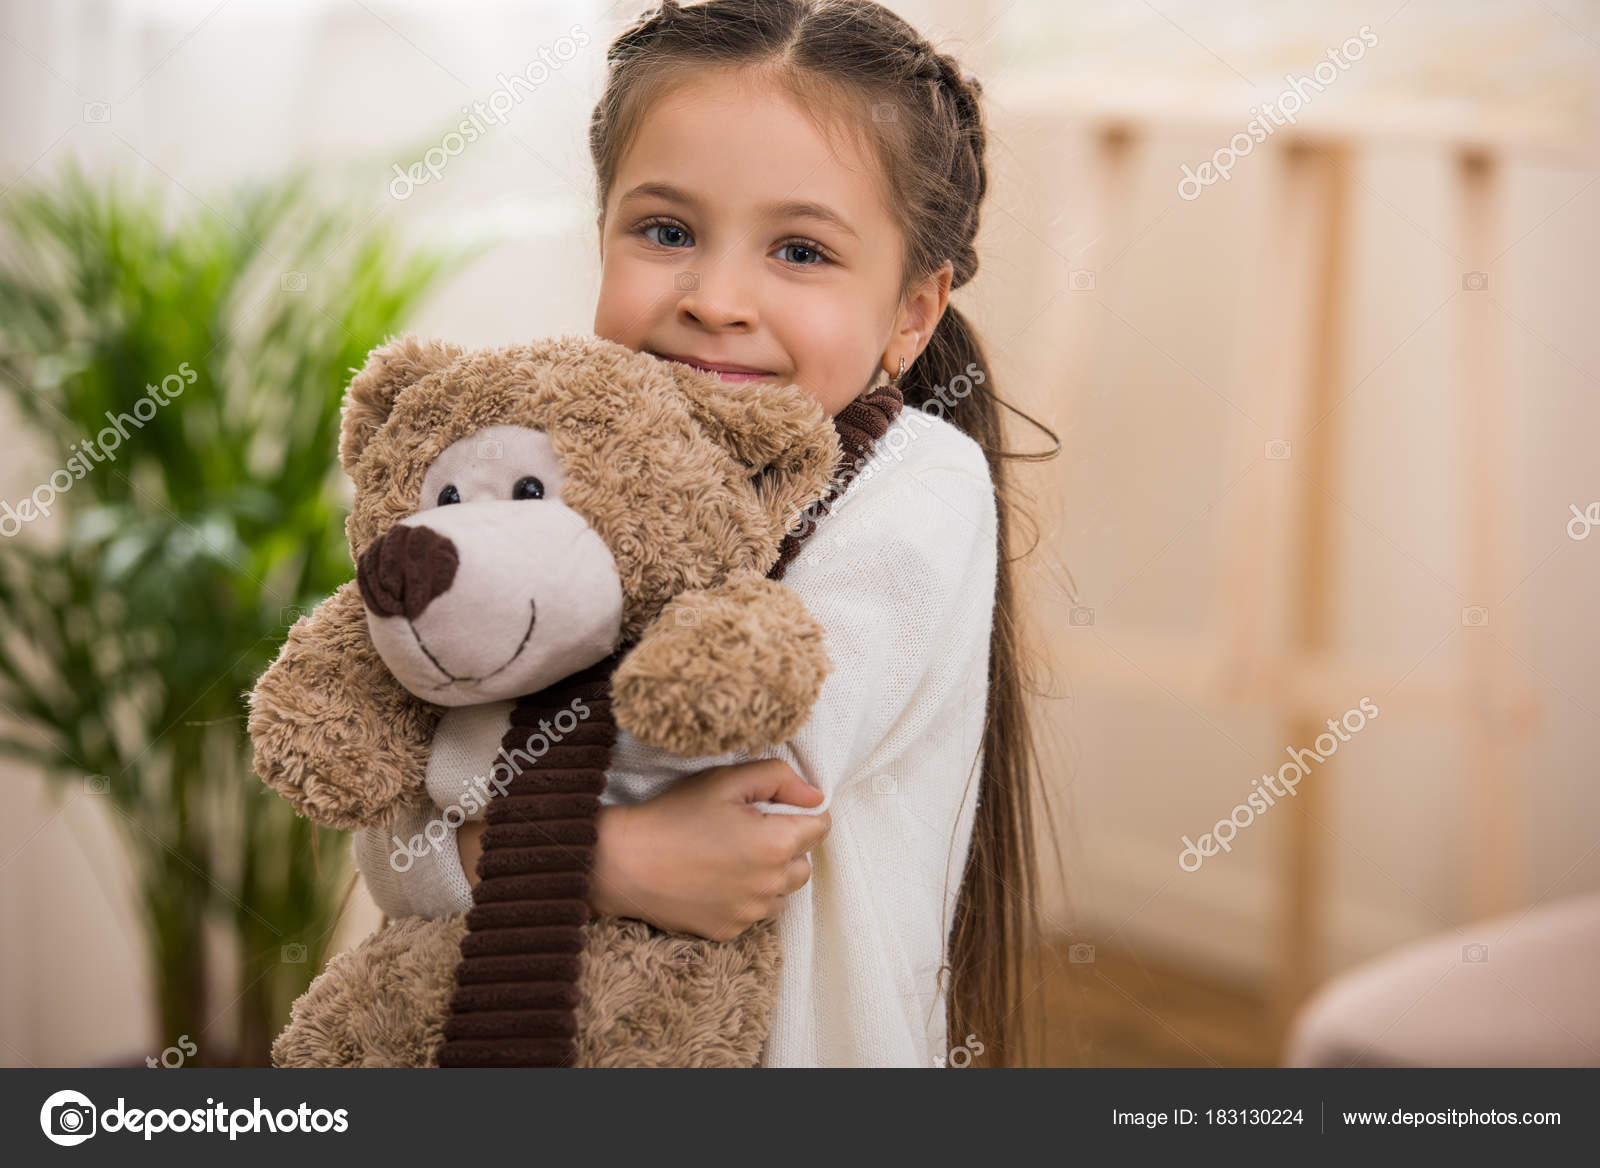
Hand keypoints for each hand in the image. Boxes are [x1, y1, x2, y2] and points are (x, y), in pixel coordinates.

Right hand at [590, 759, 830, 941]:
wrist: (625, 863)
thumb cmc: (675, 815)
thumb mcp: (726, 780)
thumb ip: (779, 778)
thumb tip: (815, 795)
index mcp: (776, 843)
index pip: (820, 826)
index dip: (801, 811)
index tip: (774, 807)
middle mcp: (771, 884)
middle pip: (805, 863)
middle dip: (788, 845)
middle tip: (749, 830)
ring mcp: (750, 912)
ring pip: (782, 892)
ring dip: (770, 875)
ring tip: (732, 856)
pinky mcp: (729, 931)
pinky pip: (754, 912)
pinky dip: (745, 897)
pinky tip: (715, 879)